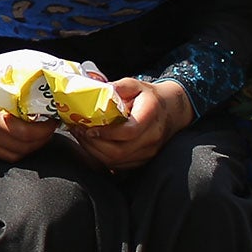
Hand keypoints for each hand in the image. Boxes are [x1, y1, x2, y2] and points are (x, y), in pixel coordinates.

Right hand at [0, 65, 58, 163]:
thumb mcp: (3, 85)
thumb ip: (22, 96)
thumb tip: (51, 98)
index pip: (25, 134)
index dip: (45, 130)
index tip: (53, 119)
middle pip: (24, 146)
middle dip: (43, 137)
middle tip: (51, 125)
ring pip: (18, 154)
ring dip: (35, 145)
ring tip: (43, 132)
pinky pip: (9, 156)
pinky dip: (23, 150)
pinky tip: (30, 139)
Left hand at [73, 77, 191, 170]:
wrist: (173, 110)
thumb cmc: (149, 97)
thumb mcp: (135, 85)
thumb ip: (117, 87)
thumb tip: (95, 91)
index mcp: (150, 116)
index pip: (128, 132)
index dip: (105, 133)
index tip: (89, 128)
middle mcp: (152, 137)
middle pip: (119, 151)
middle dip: (93, 144)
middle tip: (78, 132)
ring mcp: (149, 151)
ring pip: (117, 161)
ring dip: (94, 152)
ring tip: (82, 137)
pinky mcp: (144, 160)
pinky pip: (119, 166)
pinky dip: (102, 158)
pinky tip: (93, 146)